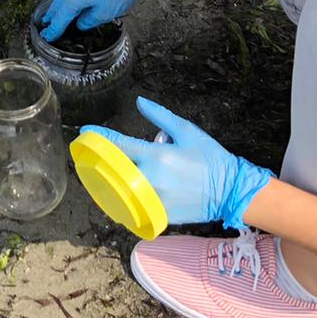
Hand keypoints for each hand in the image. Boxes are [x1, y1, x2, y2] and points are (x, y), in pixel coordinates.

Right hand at [39, 0, 158, 40]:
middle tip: (46, 24)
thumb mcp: (105, 13)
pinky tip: (72, 1)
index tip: (48, 36)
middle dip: (51, 16)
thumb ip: (89, 21)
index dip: (54, 30)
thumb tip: (82, 22)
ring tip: (56, 14)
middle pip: (57, 5)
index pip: (60, 18)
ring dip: (59, 6)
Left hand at [82, 97, 272, 228]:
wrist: (231, 191)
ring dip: (107, 183)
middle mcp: (152, 179)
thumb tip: (139, 101)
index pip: (119, 145)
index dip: (99, 137)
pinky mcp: (159, 216)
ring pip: (119, 192)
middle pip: (113, 170)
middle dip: (99, 161)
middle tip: (90, 156)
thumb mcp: (187, 131)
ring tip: (100, 176)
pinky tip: (118, 195)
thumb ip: (160, 116)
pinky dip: (123, 202)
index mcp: (158, 155)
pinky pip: (132, 210)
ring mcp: (154, 200)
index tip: (85, 132)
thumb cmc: (211, 158)